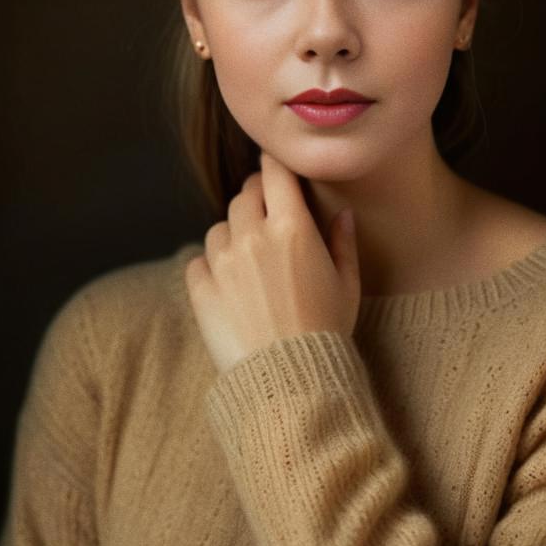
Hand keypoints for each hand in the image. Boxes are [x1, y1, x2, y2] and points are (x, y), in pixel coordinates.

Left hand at [185, 150, 361, 374]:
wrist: (289, 378)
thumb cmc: (326, 331)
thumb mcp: (347, 284)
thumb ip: (343, 242)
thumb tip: (343, 214)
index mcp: (292, 226)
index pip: (274, 172)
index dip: (275, 167)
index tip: (276, 170)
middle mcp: (252, 235)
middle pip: (244, 195)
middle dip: (255, 200)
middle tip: (267, 218)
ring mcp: (222, 262)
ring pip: (220, 227)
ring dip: (233, 234)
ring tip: (250, 261)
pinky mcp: (201, 288)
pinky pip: (199, 261)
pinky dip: (211, 267)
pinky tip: (231, 286)